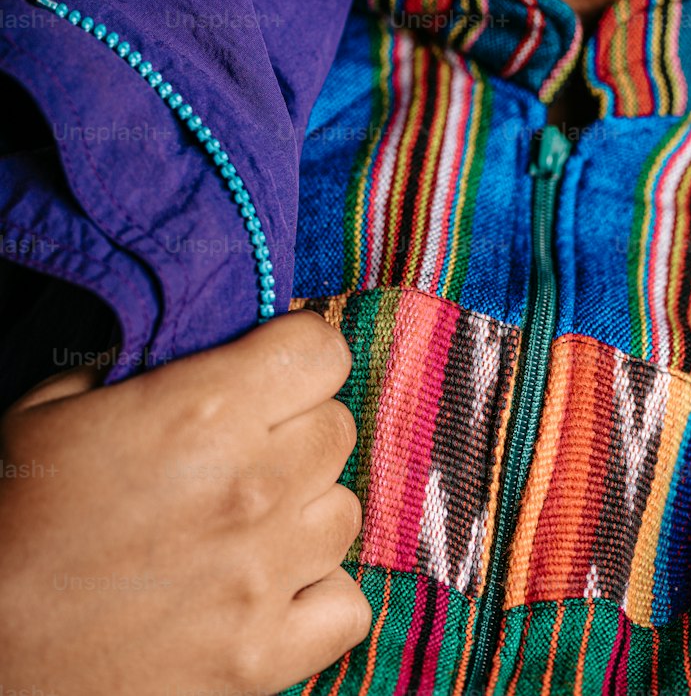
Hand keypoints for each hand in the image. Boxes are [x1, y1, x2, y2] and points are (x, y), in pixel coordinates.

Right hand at [0, 309, 370, 694]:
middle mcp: (252, 486)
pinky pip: (346, 603)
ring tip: (245, 524)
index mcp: (206, 409)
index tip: (272, 373)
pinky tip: (268, 587)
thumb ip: (143, 364)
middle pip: (336, 428)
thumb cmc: (12, 519)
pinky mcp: (261, 659)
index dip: (297, 356)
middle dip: (297, 430)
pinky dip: (317, 593)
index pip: (321, 352)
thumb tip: (196, 343)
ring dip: (305, 511)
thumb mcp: (56, 409)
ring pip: (344, 512)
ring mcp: (263, 578)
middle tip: (244, 453)